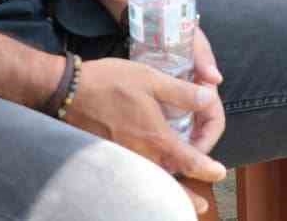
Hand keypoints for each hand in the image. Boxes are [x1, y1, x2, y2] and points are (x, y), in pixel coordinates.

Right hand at [63, 56, 226, 186]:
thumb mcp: (151, 79)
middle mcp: (140, 154)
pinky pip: (130, 177)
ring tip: (174, 202)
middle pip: (168, 182)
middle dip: (185, 196)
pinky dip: (142, 184)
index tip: (219, 174)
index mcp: (155, 136)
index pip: (188, 160)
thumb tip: (208, 99)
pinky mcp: (107, 158)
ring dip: (164, 192)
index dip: (206, 169)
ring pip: (149, 181)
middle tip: (199, 208)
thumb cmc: (110, 82)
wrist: (68, 91)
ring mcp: (122, 159)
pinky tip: (143, 182)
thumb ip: (182, 92)